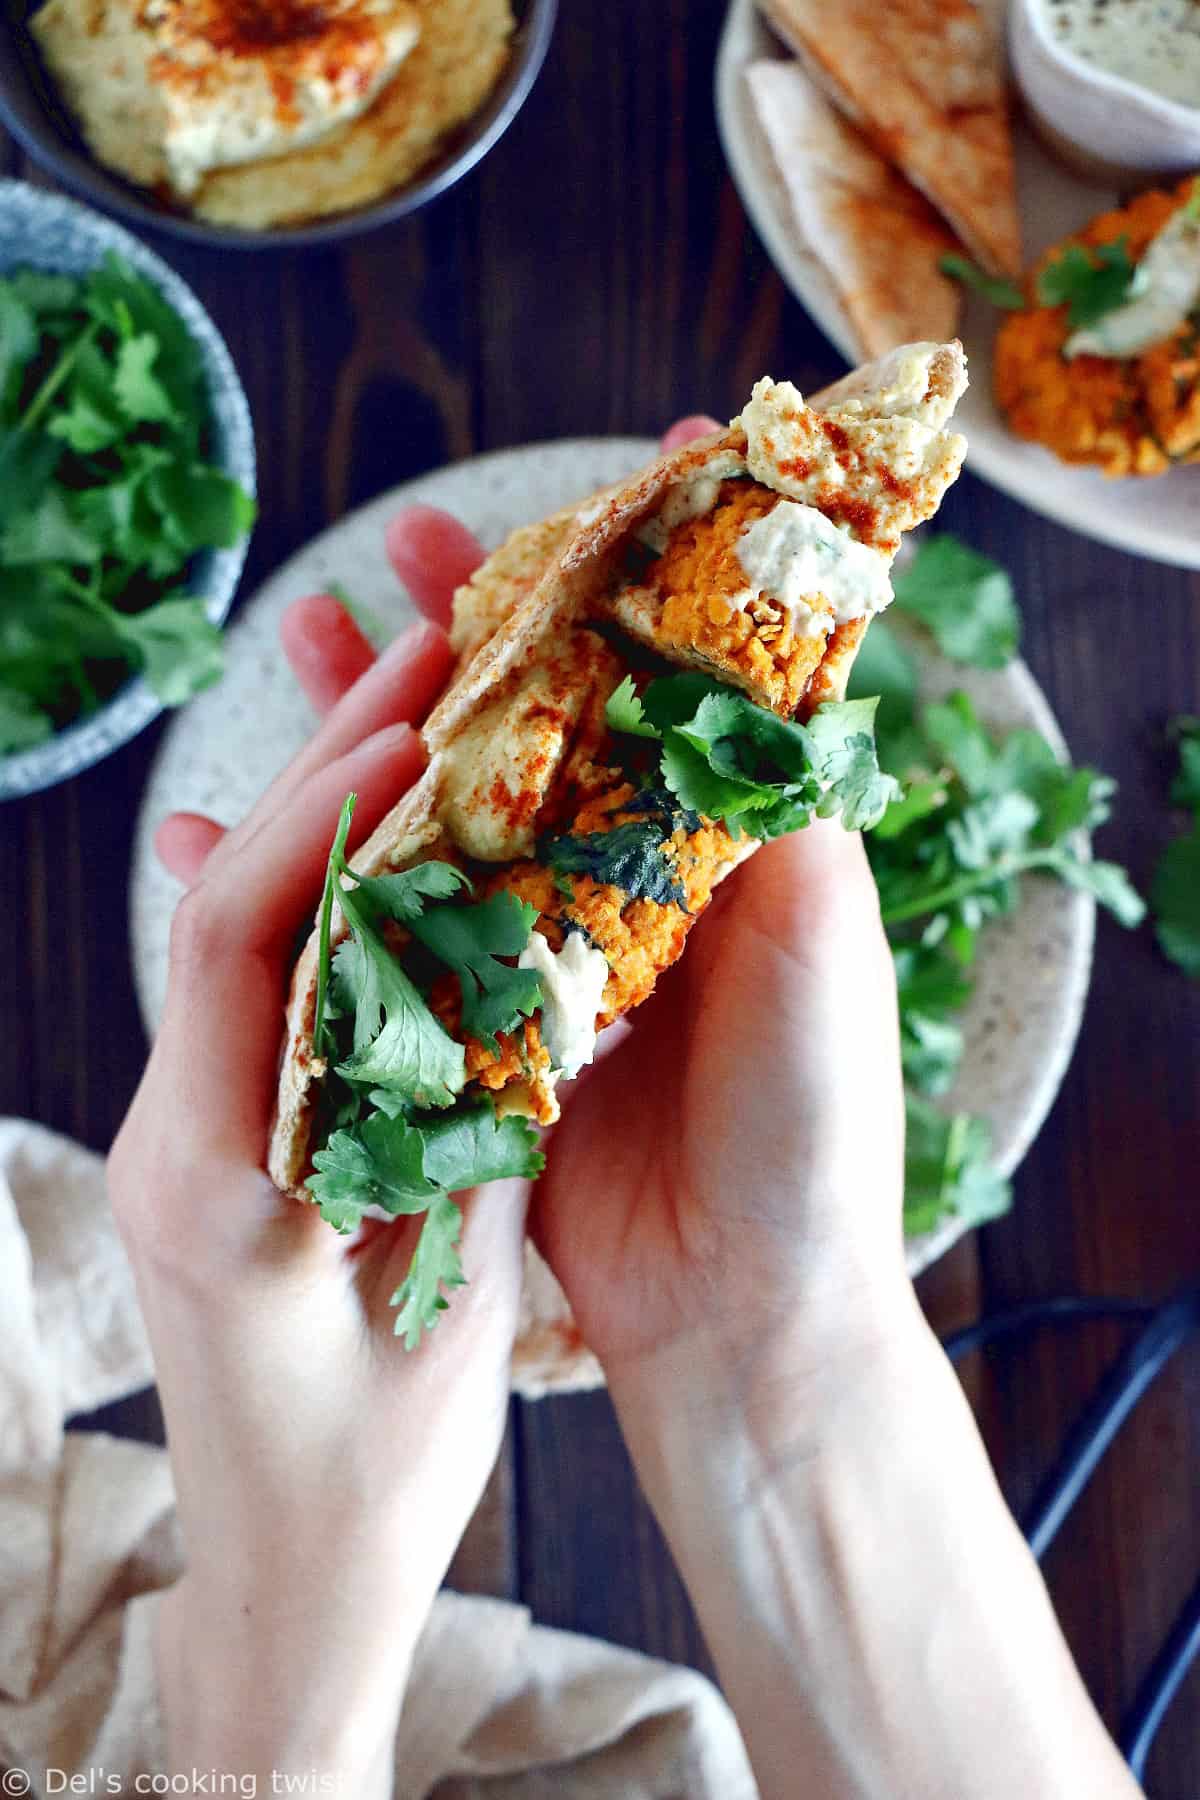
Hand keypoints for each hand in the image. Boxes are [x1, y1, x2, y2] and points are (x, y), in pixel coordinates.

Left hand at [110, 528, 520, 1794]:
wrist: (289, 1572)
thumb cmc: (372, 1475)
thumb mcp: (444, 1306)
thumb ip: (463, 1129)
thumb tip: (507, 974)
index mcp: (213, 1177)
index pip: (236, 946)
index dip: (325, 822)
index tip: (416, 735)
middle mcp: (171, 1133)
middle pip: (230, 901)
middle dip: (328, 767)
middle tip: (424, 645)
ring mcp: (181, 1130)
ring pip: (244, 927)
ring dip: (333, 811)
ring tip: (418, 697)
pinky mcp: (216, 1136)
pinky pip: (264, 978)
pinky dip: (335, 889)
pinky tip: (391, 822)